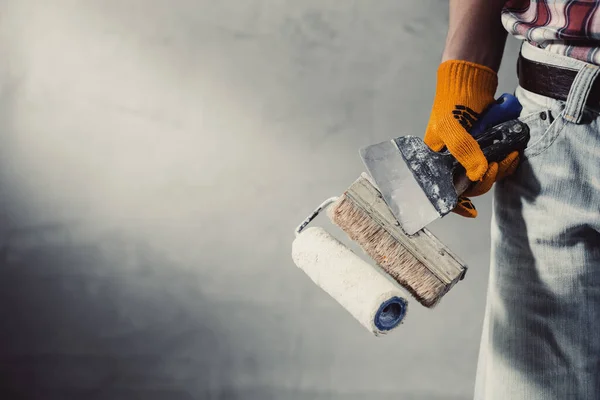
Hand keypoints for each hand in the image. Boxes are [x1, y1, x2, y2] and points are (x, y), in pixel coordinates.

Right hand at [423, 60, 519, 217]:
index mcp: (436, 161)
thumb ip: (465, 151)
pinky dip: (507, 162)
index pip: (443, 189)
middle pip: (469, 184)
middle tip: (494, 166)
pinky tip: (513, 154)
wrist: (471, 81)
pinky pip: (497, 163)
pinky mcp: (486, 147)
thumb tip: (479, 174)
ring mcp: (470, 154)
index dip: (456, 203)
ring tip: (509, 156)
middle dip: (485, 179)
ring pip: (485, 175)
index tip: (471, 211)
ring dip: (500, 170)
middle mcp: (452, 161)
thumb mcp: (452, 127)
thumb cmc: (452, 104)